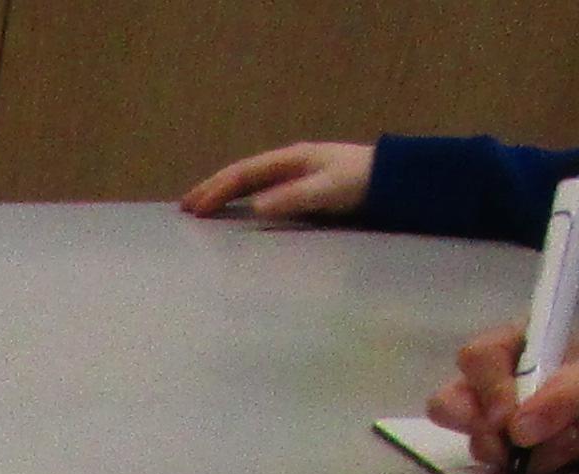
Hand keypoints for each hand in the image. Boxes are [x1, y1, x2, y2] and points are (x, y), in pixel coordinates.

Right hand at [180, 140, 374, 221]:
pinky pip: (262, 188)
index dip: (217, 190)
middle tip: (185, 208)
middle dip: (212, 189)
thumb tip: (255, 207)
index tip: (194, 209)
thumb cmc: (360, 182)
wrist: (393, 177)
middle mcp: (288, 162)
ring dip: (224, 193)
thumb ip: (291, 198)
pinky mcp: (302, 184)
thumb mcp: (326, 190)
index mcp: (290, 159)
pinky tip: (235, 207)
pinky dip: (241, 197)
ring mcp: (295, 172)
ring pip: (249, 180)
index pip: (243, 173)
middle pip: (241, 174)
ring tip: (202, 207)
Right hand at [430, 321, 578, 473]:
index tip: (507, 419)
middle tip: (506, 444)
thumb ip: (561, 397)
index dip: (486, 389)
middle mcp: (496, 380)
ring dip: (520, 450)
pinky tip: (568, 449)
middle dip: (477, 428)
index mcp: (514, 344)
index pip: (476, 360)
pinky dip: (538, 464)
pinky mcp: (511, 449)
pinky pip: (504, 466)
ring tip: (567, 438)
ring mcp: (499, 418)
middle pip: (451, 404)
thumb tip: (517, 431)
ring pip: (478, 442)